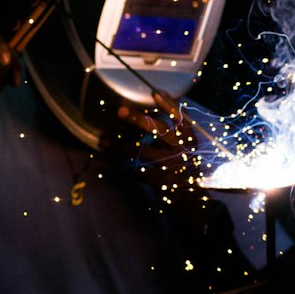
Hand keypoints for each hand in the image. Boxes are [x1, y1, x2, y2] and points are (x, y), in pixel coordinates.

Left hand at [116, 92, 209, 211]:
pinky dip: (121, 168)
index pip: (180, 118)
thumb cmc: (185, 169)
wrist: (192, 200)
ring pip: (140, 151)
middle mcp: (180, 150)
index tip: (156, 93)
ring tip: (103, 141)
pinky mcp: (159, 180)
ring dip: (119, 146)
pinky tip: (108, 164)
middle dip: (136, 118)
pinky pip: (134, 170)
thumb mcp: (186, 149)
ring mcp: (169, 165)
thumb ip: (173, 132)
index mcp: (188, 140)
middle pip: (157, 129)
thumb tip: (154, 106)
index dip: (168, 105)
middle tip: (119, 110)